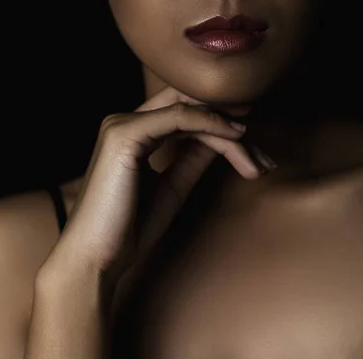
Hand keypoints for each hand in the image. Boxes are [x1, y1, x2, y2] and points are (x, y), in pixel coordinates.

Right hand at [38, 87, 273, 308]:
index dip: (221, 119)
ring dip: (231, 133)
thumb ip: (193, 157)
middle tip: (264, 152)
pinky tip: (238, 140)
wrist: (98, 257)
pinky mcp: (125, 135)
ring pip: (191, 112)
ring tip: (258, 162)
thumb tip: (225, 137)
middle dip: (232, 122)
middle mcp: (125, 121)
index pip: (185, 112)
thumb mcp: (174, 185)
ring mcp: (123, 124)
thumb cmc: (130, 226)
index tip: (254, 141)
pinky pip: (180, 119)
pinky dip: (212, 125)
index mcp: (133, 133)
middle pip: (191, 105)